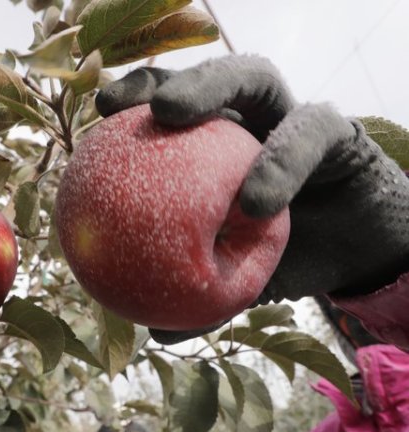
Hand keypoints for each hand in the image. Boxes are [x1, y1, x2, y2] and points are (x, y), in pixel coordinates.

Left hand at [96, 55, 408, 343]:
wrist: (353, 258)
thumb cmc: (285, 261)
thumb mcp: (237, 282)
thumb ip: (201, 298)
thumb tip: (152, 334)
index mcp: (212, 147)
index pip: (163, 108)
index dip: (128, 104)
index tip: (95, 119)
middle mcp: (247, 120)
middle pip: (196, 80)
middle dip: (161, 80)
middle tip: (130, 108)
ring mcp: (289, 117)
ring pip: (250, 78)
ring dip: (209, 88)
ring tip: (172, 115)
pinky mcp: (338, 132)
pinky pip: (308, 133)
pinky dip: (281, 163)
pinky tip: (255, 201)